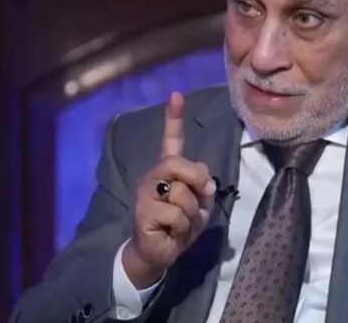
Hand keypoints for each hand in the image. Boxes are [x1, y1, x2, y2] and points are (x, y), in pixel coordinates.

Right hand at [123, 91, 215, 287]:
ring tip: (181, 223)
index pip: (171, 140)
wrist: (160, 252)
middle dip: (196, 180)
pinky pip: (176, 215)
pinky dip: (182, 228)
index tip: (176, 95)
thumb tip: (204, 182)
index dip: (174, 118)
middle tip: (202, 197)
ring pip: (181, 193)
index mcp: (169, 171)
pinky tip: (171, 232)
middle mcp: (154, 176)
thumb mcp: (199, 204)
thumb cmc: (180, 225)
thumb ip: (202, 187)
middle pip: (178, 164)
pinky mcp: (143, 212)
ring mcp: (146, 193)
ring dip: (191, 214)